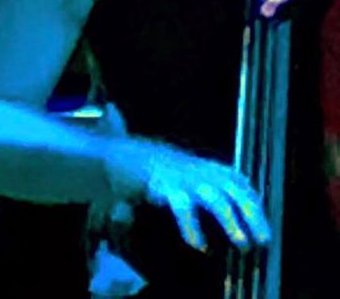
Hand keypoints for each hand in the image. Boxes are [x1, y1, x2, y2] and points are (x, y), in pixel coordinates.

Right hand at [107, 138, 270, 252]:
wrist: (137, 157)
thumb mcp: (205, 177)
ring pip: (215, 199)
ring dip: (231, 222)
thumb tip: (251, 223)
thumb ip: (225, 192)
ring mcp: (187, 179)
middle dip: (252, 216)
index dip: (257, 212)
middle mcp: (206, 173)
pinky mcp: (168, 187)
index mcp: (218, 171)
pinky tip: (199, 245)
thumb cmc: (179, 175)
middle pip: (236, 192)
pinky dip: (193, 228)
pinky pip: (184, 209)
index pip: (245, 189)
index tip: (265, 236)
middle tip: (261, 241)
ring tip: (242, 244)